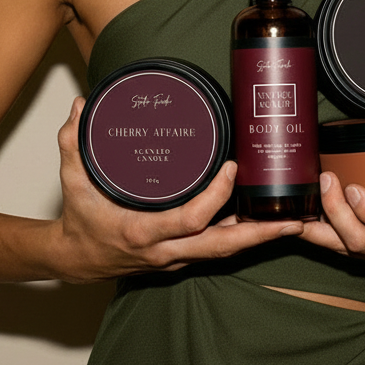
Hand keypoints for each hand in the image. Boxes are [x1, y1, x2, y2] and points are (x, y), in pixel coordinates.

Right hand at [50, 96, 302, 282]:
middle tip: (292, 219)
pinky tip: (262, 222)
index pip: (190, 220)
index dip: (216, 198)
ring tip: (291, 220)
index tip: (233, 169)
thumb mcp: (71, 180)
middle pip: (221, 247)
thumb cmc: (78, 221)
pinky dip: (241, 238)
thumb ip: (74, 142)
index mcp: (142, 232)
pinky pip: (216, 250)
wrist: (73, 259)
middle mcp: (165, 250)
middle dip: (260, 235)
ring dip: (258, 238)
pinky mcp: (179, 258)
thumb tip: (79, 105)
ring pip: (224, 252)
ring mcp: (174, 258)